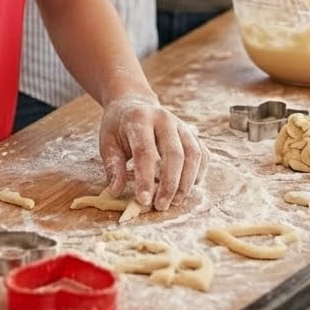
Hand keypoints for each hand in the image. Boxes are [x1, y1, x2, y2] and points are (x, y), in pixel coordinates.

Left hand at [98, 97, 203, 211]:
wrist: (133, 103)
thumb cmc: (118, 127)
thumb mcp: (107, 142)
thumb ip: (113, 166)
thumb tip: (116, 191)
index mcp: (139, 118)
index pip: (145, 151)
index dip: (145, 179)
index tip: (143, 201)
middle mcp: (164, 118)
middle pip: (174, 154)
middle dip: (170, 184)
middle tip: (161, 206)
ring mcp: (181, 124)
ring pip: (193, 154)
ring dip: (186, 182)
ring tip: (175, 202)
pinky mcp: (191, 132)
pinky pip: (202, 154)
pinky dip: (198, 173)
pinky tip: (187, 188)